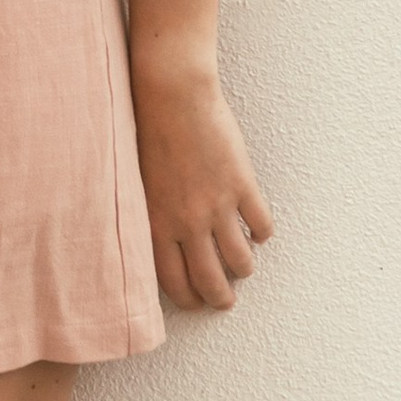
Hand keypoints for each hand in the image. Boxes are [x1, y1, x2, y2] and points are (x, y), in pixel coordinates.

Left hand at [132, 59, 272, 313]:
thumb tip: (164, 241)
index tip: (197, 303)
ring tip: (245, 269)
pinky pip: (261, 224)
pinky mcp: (242, 186)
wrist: (172, 97)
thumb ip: (150, 215)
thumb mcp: (137, 184)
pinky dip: (263, 233)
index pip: (175, 282)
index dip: (189, 299)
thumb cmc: (146, 133)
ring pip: (240, 259)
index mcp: (156, 225)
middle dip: (220, 297)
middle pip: (210, 280)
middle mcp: (187, 224)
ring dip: (244, 269)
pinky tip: (259, 231)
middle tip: (226, 300)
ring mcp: (217, 206)